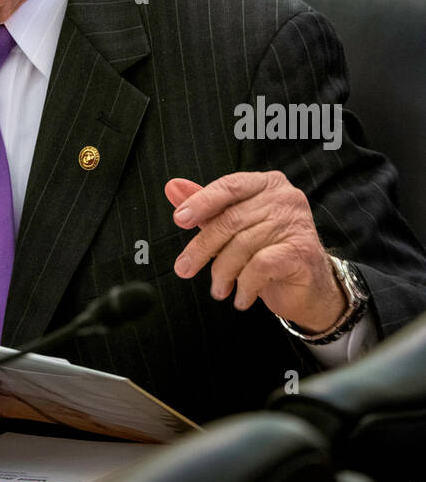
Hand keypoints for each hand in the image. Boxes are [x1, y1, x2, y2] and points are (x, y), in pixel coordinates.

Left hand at [165, 173, 345, 332]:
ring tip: (219, 289)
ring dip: (223, 272)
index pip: (229, 186)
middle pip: (231, 219)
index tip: (179, 220)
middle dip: (202, 247)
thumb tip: (172, 187)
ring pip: (243, 245)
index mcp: (267, 183)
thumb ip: (207, 206)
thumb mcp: (234, 226)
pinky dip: (245, 285)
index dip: (201, 202)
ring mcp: (297, 223)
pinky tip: (241, 298)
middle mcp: (285, 197)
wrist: (310, 289)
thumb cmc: (268, 251)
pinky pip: (260, 265)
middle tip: (184, 268)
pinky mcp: (302, 252)